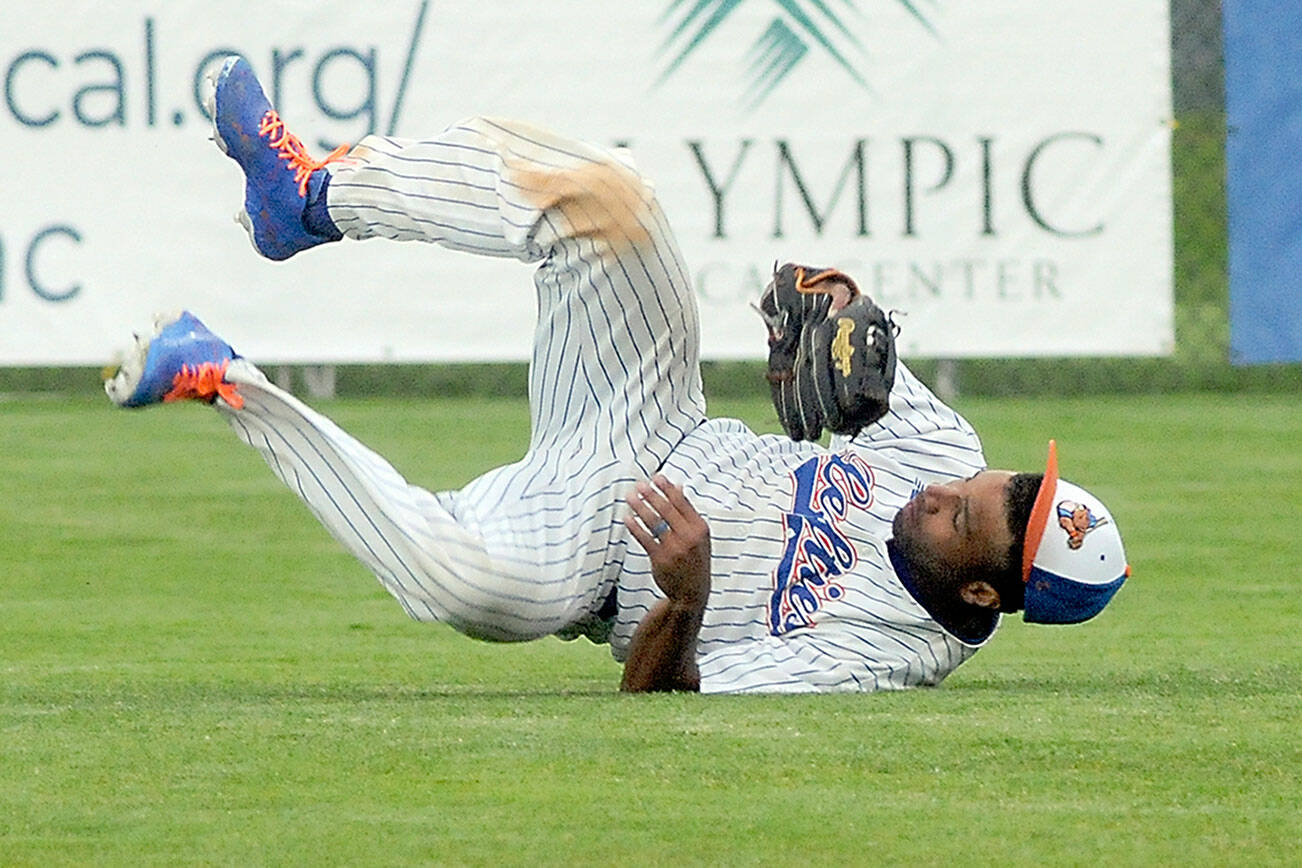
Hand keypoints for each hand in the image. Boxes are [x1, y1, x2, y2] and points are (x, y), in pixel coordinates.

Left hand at [624, 475, 710, 608]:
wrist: (693, 592)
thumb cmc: (695, 561)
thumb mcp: (700, 537)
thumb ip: (689, 512)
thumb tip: (679, 487)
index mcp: (700, 528)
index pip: (682, 502)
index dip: (668, 488)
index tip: (657, 477)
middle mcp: (689, 537)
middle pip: (667, 510)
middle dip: (651, 495)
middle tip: (639, 485)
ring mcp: (674, 549)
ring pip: (654, 522)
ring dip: (640, 507)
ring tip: (630, 497)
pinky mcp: (661, 559)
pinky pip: (645, 539)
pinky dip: (635, 527)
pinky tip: (627, 518)